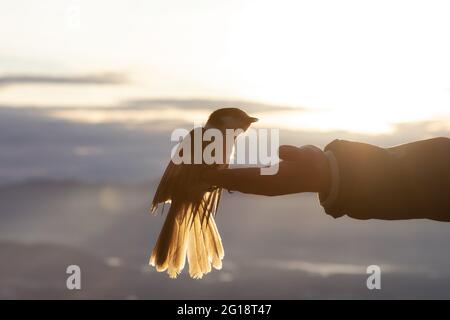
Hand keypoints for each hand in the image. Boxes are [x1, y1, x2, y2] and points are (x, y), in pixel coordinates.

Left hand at [202, 145, 330, 195]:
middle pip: (237, 184)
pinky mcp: (268, 185)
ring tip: (207, 179)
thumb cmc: (314, 164)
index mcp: (273, 180)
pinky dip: (233, 181)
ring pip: (240, 186)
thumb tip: (281, 151)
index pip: (244, 178)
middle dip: (219, 181)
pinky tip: (225, 178)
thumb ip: (293, 153)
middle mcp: (267, 187)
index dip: (227, 176)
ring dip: (224, 182)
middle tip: (199, 177)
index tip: (210, 174)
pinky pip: (246, 185)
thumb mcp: (306, 156)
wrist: (322, 175)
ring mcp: (267, 187)